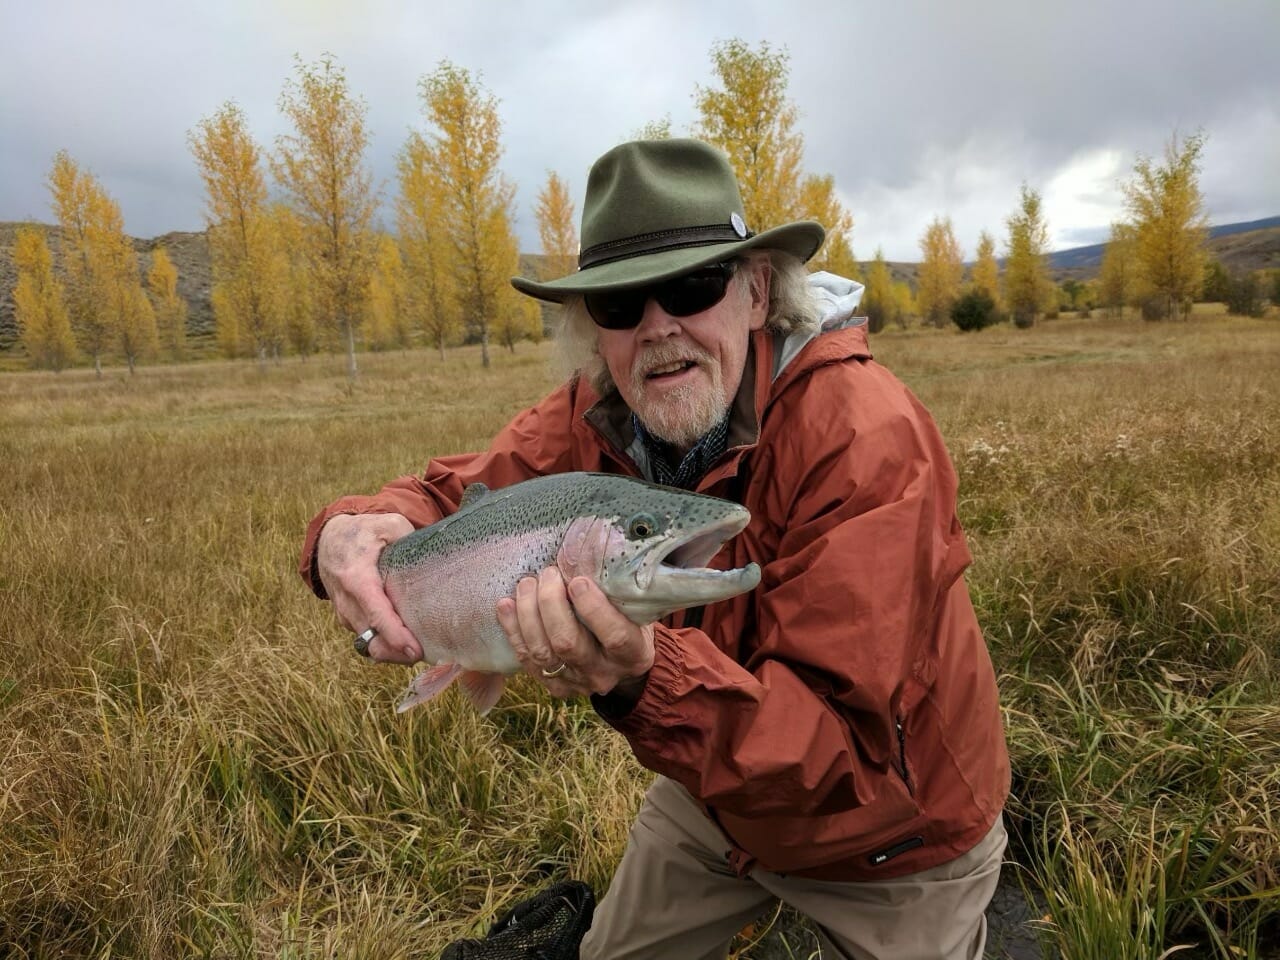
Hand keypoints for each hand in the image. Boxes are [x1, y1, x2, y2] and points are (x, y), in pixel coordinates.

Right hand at [316, 512, 420, 662]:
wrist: (328, 540)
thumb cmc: (362, 532)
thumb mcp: (387, 524)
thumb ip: (408, 538)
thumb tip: (430, 553)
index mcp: (357, 578)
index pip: (376, 614)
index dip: (395, 636)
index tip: (414, 650)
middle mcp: (347, 601)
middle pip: (372, 638)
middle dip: (397, 653)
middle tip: (425, 655)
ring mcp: (344, 613)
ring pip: (368, 644)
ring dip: (391, 653)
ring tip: (418, 653)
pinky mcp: (347, 619)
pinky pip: (365, 639)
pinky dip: (383, 646)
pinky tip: (404, 645)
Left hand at [495, 568, 654, 698]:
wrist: (620, 666)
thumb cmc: (629, 624)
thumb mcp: (636, 610)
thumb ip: (618, 593)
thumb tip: (588, 555)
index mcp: (633, 654)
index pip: (614, 636)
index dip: (593, 609)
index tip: (577, 581)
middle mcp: (602, 672)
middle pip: (567, 643)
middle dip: (550, 604)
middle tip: (548, 574)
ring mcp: (574, 682)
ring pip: (542, 652)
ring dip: (527, 614)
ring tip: (526, 584)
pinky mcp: (551, 685)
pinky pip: (525, 659)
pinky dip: (512, 630)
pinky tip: (506, 605)